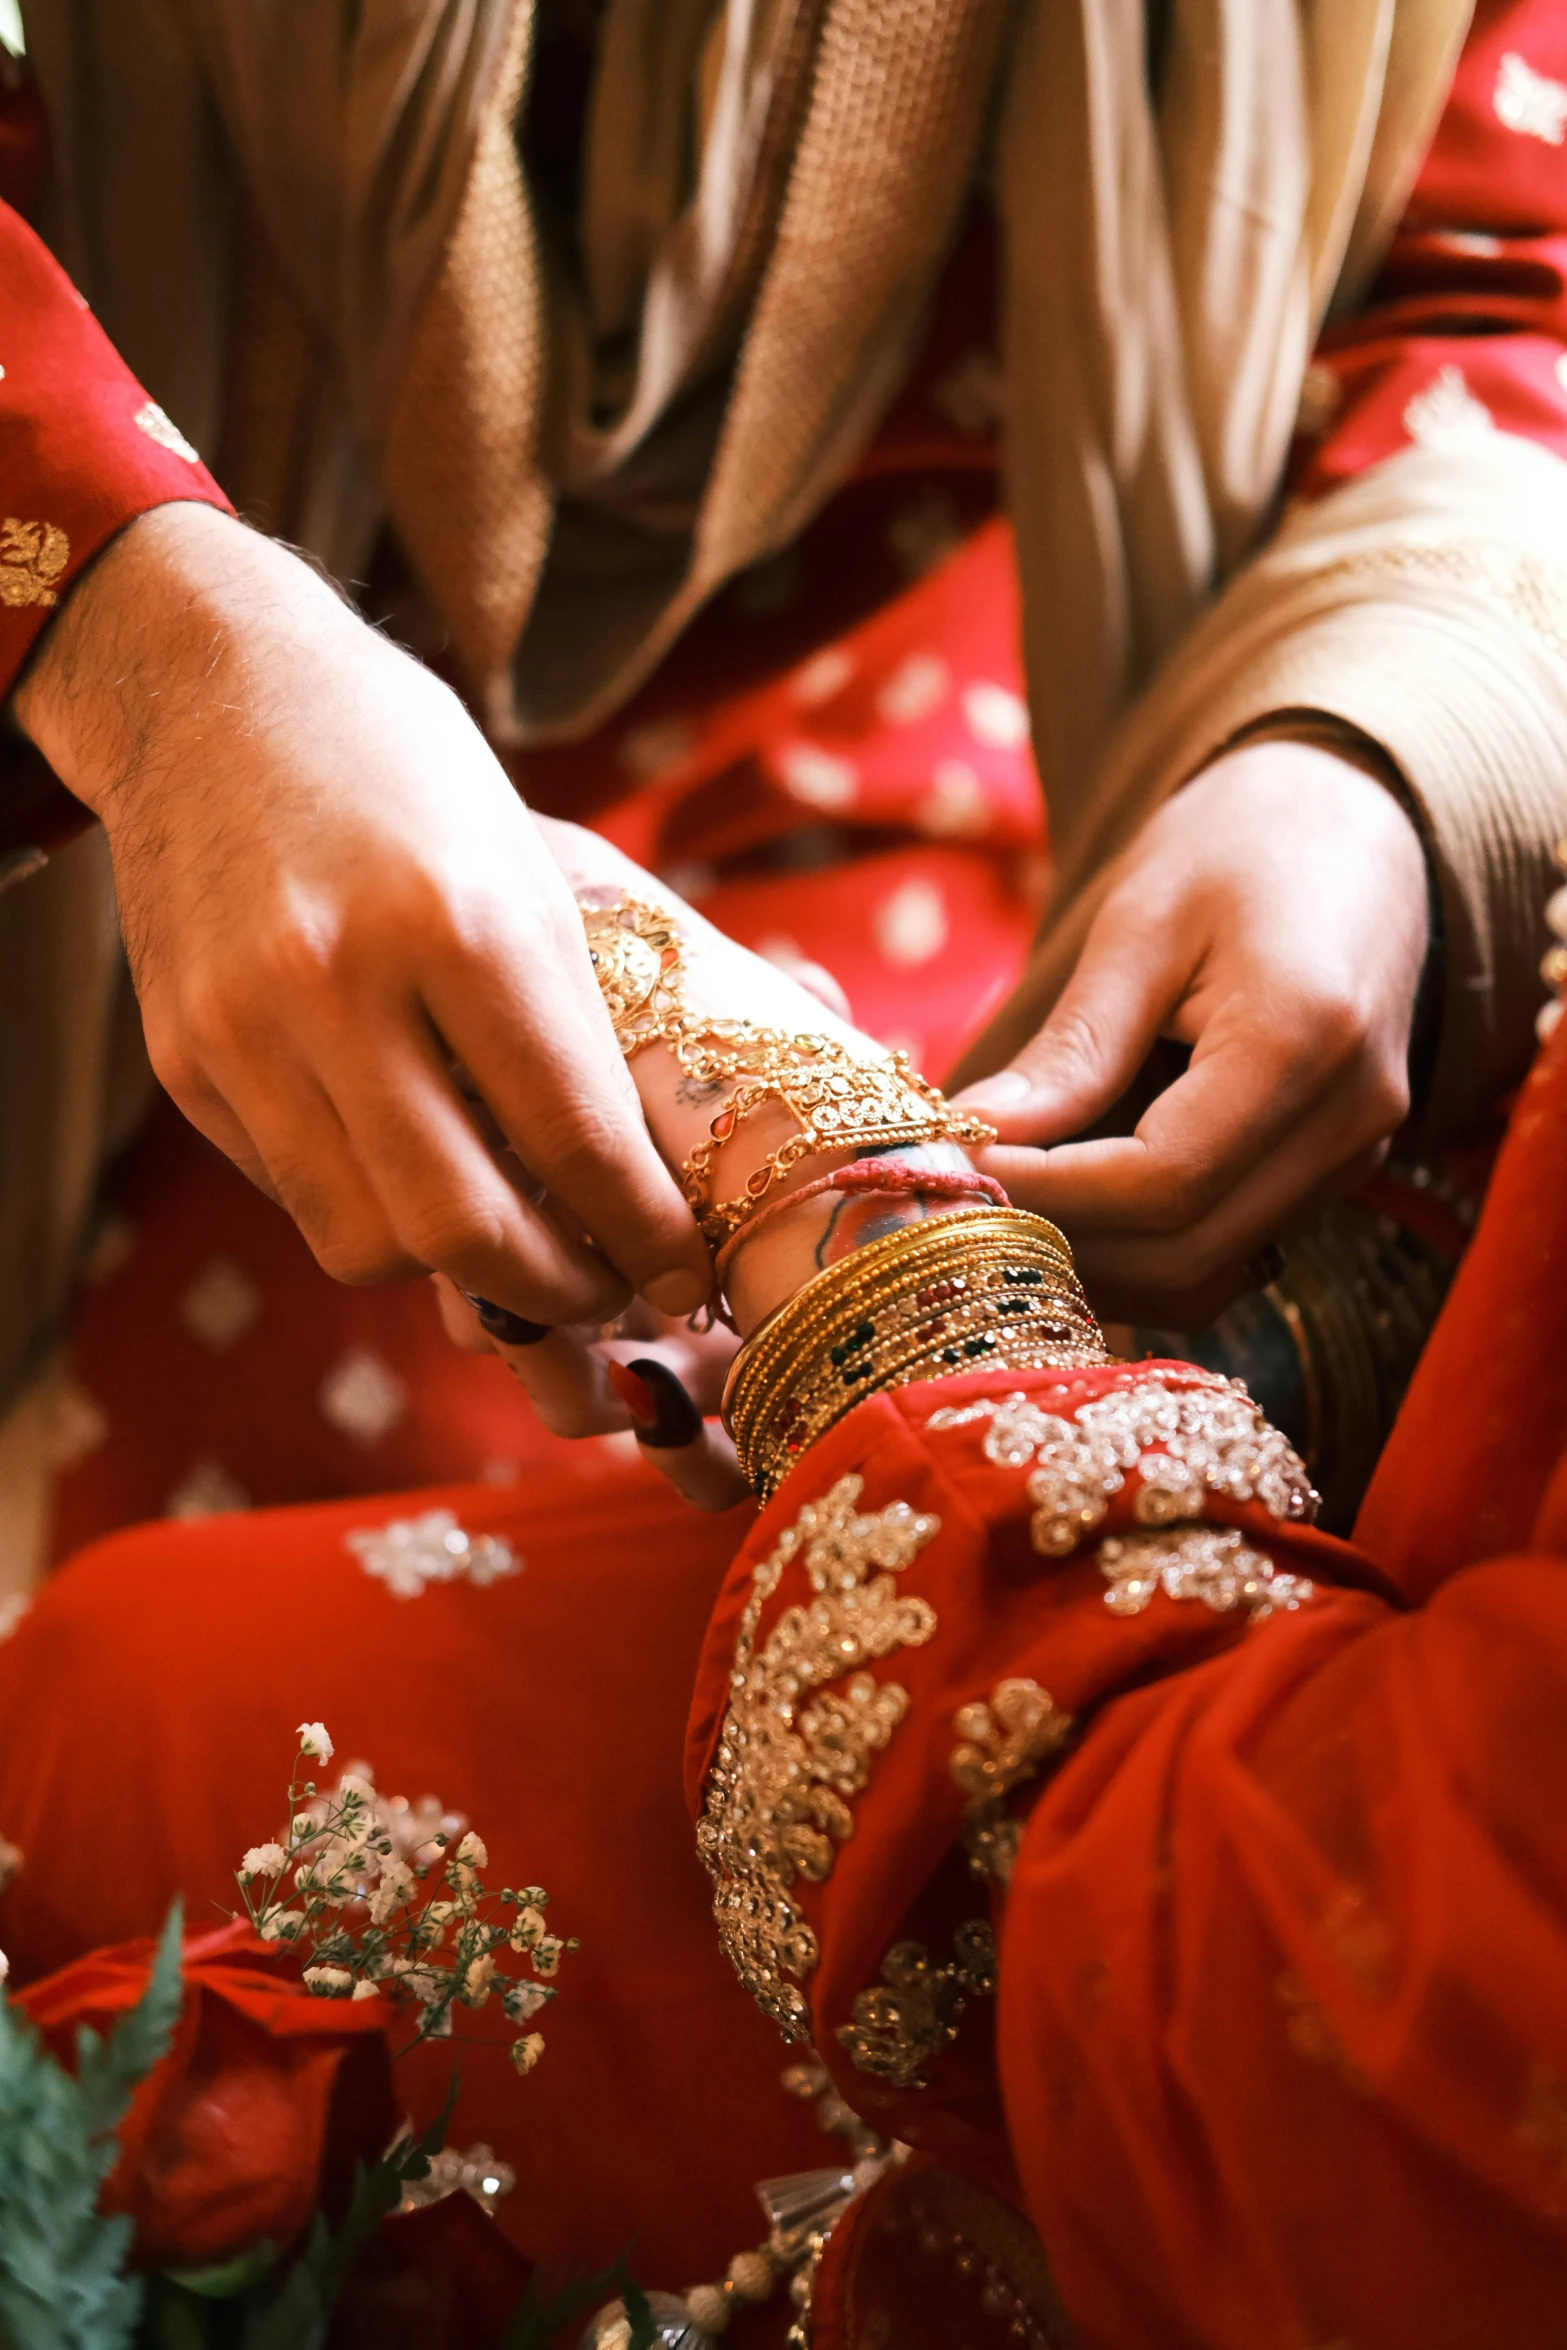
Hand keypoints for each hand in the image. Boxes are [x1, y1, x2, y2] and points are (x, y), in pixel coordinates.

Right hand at [12, 504, 711, 1323]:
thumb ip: (569, 1020)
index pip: (572, 1137)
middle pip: (460, 1228)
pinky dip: (369, 1209)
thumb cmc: (407, 768)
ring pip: (364, 1241)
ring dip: (454, 1272)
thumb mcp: (527, 867)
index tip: (681, 1272)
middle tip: (603, 1290)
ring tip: (514, 1245)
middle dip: (552, 1290)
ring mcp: (243, 1030)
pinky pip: (294, 1193)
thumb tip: (633, 1176)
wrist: (212, 687)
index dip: (639, 1232)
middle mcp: (339, 984)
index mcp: (462, 922)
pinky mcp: (183, 1059)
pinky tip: (415, 1173)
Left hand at [953, 741, 1429, 1324]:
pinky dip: (1141, 1253)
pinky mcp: (1336, 1174)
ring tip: (1001, 1206)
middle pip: (1189, 1250)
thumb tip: (977, 1139)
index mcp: (1305, 1036)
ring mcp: (1356, 1156)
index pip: (1164, 1179)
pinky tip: (1067, 1207)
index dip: (1049, 1193)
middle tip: (957, 1200)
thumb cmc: (1237, 850)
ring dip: (1097, 1264)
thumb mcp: (1141, 923)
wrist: (1352, 826)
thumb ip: (1074, 1047)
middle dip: (1063, 1240)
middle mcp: (1352, 1117)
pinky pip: (1228, 1254)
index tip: (955, 1165)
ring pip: (1209, 1275)